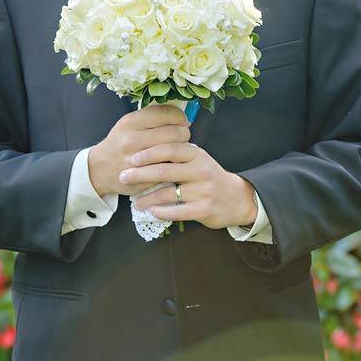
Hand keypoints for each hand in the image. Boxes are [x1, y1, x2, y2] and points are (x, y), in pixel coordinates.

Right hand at [88, 105, 189, 197]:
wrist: (99, 168)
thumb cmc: (119, 143)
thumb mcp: (129, 124)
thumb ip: (151, 117)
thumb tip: (180, 116)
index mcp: (129, 123)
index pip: (163, 113)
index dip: (179, 116)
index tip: (183, 120)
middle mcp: (131, 140)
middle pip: (173, 133)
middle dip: (184, 133)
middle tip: (184, 135)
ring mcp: (136, 161)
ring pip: (173, 152)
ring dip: (183, 149)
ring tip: (180, 147)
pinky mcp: (142, 178)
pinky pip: (167, 168)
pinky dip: (174, 164)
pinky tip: (173, 161)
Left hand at [120, 142, 256, 229]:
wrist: (236, 198)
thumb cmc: (209, 176)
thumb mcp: (198, 159)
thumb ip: (178, 154)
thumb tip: (145, 149)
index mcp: (197, 155)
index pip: (170, 149)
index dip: (149, 153)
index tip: (132, 158)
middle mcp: (201, 170)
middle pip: (164, 171)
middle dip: (140, 175)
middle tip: (124, 177)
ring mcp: (204, 190)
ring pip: (168, 193)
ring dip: (147, 197)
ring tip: (134, 201)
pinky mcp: (204, 209)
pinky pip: (177, 211)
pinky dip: (162, 212)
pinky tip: (152, 211)